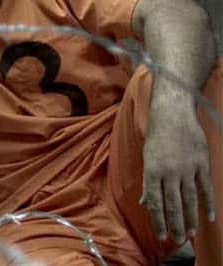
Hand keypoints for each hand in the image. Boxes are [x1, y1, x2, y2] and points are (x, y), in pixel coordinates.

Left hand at [140, 112, 215, 243]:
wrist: (173, 113)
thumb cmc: (157, 136)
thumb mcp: (147, 158)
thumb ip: (149, 182)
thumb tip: (146, 203)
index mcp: (152, 171)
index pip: (156, 202)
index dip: (159, 220)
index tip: (162, 235)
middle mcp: (170, 172)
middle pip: (173, 204)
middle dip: (176, 225)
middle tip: (179, 241)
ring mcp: (187, 168)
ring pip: (190, 199)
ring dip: (191, 218)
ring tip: (191, 233)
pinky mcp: (202, 163)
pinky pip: (206, 188)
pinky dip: (208, 203)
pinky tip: (209, 217)